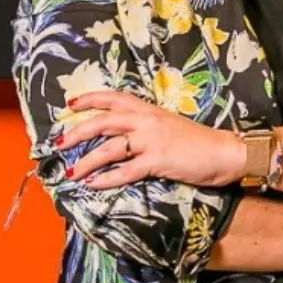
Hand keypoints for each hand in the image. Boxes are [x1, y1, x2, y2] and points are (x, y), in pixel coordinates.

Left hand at [58, 90, 243, 189]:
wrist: (223, 152)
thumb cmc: (198, 141)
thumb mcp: (170, 126)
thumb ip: (147, 128)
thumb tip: (124, 139)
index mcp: (150, 110)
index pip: (116, 98)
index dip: (92, 99)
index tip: (71, 103)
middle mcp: (147, 121)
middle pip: (104, 122)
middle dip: (77, 132)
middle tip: (58, 142)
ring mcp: (151, 140)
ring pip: (109, 149)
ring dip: (86, 161)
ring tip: (70, 172)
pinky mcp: (157, 161)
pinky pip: (124, 171)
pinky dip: (105, 179)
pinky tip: (93, 185)